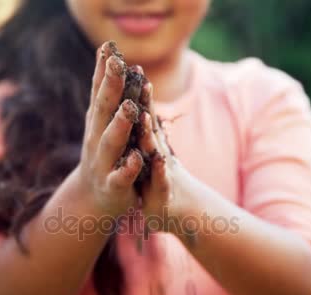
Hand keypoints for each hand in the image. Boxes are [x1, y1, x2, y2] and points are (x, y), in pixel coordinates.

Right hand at [76, 42, 142, 216]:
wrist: (92, 199)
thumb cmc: (104, 154)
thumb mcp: (103, 124)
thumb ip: (109, 96)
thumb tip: (110, 58)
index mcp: (98, 123)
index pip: (100, 92)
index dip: (103, 70)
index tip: (108, 46)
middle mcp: (96, 139)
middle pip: (103, 111)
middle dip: (109, 88)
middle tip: (116, 65)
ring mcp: (103, 163)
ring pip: (111, 142)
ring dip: (119, 125)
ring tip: (129, 108)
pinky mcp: (113, 186)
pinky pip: (121, 176)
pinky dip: (128, 168)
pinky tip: (137, 158)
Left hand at [136, 80, 199, 232]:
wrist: (182, 210)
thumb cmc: (162, 178)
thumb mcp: (152, 150)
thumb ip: (148, 126)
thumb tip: (141, 98)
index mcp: (149, 142)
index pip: (142, 112)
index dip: (135, 90)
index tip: (128, 66)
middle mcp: (157, 151)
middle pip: (149, 124)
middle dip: (144, 102)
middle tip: (138, 78)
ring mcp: (162, 170)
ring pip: (155, 149)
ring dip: (150, 132)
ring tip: (145, 115)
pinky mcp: (164, 193)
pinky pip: (162, 180)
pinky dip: (161, 170)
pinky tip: (160, 160)